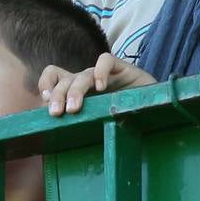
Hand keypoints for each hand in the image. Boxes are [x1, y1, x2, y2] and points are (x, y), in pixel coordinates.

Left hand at [39, 52, 155, 115]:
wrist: (155, 108)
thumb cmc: (123, 117)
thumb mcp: (95, 122)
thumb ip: (79, 123)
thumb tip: (55, 139)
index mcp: (78, 90)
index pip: (54, 75)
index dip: (46, 83)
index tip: (44, 102)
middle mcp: (88, 80)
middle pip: (66, 79)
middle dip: (57, 95)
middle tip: (56, 113)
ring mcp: (104, 74)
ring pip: (83, 74)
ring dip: (75, 91)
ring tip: (74, 109)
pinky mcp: (122, 68)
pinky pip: (106, 60)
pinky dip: (101, 72)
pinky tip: (102, 89)